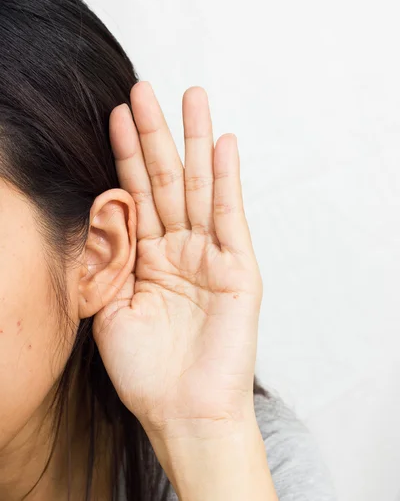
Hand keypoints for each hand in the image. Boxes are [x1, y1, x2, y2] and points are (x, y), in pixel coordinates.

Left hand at [93, 81, 263, 438]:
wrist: (182, 412)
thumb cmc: (144, 370)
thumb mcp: (109, 306)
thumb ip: (108, 258)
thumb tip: (100, 211)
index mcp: (146, 257)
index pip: (134, 193)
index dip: (124, 154)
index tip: (116, 114)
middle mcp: (178, 248)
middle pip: (165, 179)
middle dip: (156, 134)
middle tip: (147, 89)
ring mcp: (210, 255)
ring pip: (198, 187)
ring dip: (194, 142)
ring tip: (191, 97)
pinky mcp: (238, 268)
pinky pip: (230, 216)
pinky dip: (226, 180)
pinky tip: (223, 144)